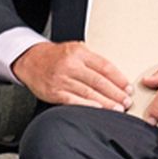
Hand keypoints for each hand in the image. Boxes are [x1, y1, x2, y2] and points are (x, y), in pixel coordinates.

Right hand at [11, 40, 131, 109]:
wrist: (30, 60)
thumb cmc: (55, 57)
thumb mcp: (74, 49)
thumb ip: (92, 60)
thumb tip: (115, 77)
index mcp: (79, 53)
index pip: (105, 67)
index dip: (119, 79)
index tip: (127, 88)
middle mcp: (70, 65)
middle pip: (99, 81)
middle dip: (116, 93)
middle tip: (127, 102)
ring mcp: (61, 79)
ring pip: (88, 93)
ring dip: (106, 102)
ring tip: (118, 108)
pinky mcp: (54, 92)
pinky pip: (73, 100)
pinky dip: (86, 106)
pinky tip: (97, 109)